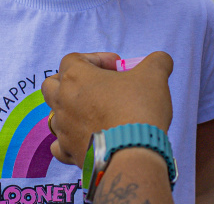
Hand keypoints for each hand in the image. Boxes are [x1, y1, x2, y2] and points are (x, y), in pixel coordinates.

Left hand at [42, 51, 173, 166]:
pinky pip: (58, 145)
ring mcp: (63, 129)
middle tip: (97, 86)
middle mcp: (62, 102)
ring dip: (72, 110)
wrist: (133, 155)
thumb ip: (157, 61)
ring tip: (97, 113)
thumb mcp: (155, 75)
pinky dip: (68, 140)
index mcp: (76, 78)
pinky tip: (85, 138)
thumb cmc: (138, 109)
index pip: (74, 58)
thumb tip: (161, 60)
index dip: (96, 58)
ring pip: (54, 114)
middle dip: (71, 81)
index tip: (117, 67)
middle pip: (52, 84)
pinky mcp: (69, 152)